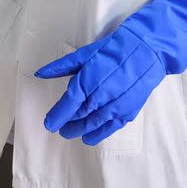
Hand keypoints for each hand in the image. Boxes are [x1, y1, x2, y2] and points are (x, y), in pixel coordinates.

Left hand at [35, 26, 164, 145]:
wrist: (146, 51)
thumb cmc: (113, 50)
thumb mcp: (84, 54)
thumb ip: (61, 67)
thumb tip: (40, 73)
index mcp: (87, 81)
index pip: (67, 105)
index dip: (57, 116)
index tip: (49, 124)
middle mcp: (99, 97)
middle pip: (79, 115)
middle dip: (67, 122)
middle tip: (58, 126)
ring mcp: (115, 106)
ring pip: (92, 124)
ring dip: (79, 130)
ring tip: (69, 132)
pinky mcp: (127, 111)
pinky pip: (109, 127)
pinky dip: (98, 134)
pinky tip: (88, 137)